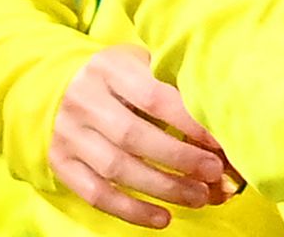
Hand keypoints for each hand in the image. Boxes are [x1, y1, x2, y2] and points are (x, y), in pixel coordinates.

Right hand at [50, 44, 243, 227]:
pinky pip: (96, 194)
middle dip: (180, 159)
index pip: (153, 96)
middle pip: (134, 136)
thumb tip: (222, 134)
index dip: (189, 122)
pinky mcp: (62, 163)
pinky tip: (163, 217)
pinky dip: (132, 210)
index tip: (219, 141)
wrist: (62, 86)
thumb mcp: (143, 66)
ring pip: (116, 169)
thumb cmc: (120, 78)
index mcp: (109, 68)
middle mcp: (83, 99)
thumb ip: (176, 88)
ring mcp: (68, 133)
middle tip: (214, 173)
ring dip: (163, 188)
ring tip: (199, 197)